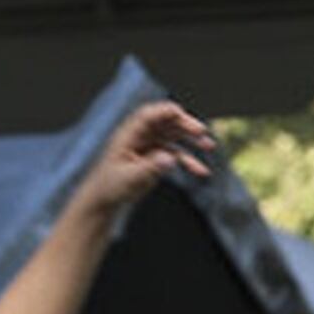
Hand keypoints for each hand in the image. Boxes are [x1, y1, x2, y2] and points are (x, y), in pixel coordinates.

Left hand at [84, 99, 212, 213]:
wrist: (104, 202)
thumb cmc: (110, 187)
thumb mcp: (129, 178)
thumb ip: (149, 168)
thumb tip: (170, 158)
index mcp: (129, 134)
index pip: (149, 115)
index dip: (166, 112)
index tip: (182, 115)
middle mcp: (142, 136)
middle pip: (167, 122)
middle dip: (186, 125)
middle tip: (202, 133)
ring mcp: (150, 146)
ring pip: (175, 137)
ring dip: (192, 140)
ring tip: (209, 146)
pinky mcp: (156, 160)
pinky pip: (176, 156)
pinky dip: (189, 162)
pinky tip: (201, 171)